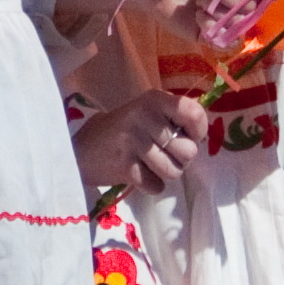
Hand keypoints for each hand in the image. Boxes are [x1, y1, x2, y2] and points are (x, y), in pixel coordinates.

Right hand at [75, 88, 210, 197]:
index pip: (194, 113)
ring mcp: (134, 141)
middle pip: (188, 151)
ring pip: (174, 171)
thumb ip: (174, 117)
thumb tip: (202, 133)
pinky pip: (156, 185)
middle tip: (163, 154)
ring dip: (164, 173)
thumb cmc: (123, 131)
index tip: (188, 137)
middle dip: (180, 160)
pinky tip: (137, 173)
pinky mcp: (125, 166)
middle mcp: (145, 116)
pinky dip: (150, 185)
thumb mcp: (147, 112)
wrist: (81, 149)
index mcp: (154, 99)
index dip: (198, 131)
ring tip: (149, 164)